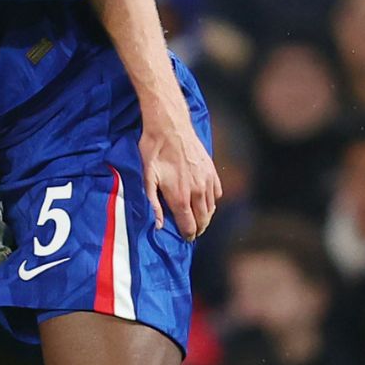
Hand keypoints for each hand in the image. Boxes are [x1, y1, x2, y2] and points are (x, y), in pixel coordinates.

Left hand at [139, 111, 219, 240]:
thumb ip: (153, 203)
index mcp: (180, 196)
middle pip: (203, 220)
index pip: (189, 225)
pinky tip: (205, 201)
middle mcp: (197, 191)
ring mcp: (207, 180)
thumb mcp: (147, 177)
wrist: (170, 125)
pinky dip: (212, 201)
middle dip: (198, 229)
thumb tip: (159, 225)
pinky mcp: (212, 170)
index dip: (187, 235)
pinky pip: (217, 192)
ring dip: (206, 217)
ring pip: (211, 208)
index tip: (185, 239)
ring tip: (198, 220)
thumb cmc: (154, 150)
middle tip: (192, 233)